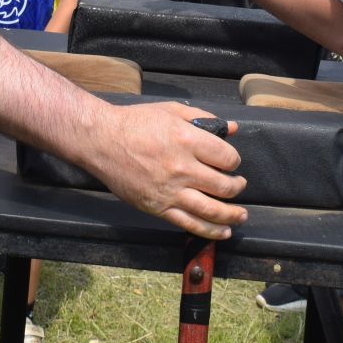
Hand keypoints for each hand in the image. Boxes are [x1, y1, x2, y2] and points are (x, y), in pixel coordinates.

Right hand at [83, 101, 246, 238]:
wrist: (101, 141)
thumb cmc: (135, 122)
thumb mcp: (171, 110)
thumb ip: (203, 118)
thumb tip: (231, 128)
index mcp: (187, 140)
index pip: (227, 158)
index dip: (234, 161)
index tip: (231, 163)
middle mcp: (181, 168)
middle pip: (224, 186)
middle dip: (237, 187)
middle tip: (239, 185)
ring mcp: (169, 191)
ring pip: (211, 210)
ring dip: (231, 215)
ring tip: (241, 215)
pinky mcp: (157, 207)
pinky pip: (189, 223)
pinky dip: (210, 231)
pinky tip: (223, 231)